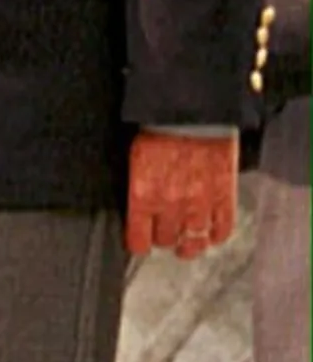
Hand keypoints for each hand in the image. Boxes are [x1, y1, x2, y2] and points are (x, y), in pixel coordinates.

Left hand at [128, 128, 238, 258]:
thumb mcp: (136, 162)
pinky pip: (223, 228)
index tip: (141, 246)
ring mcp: (200, 203)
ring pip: (195, 240)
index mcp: (143, 197)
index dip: (140, 245)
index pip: (139, 239)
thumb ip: (139, 190)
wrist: (192, 114)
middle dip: (165, 240)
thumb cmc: (160, 132)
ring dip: (191, 246)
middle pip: (167, 240)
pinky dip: (217, 236)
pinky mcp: (224, 196)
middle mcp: (171, 206)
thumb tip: (139, 211)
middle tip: (166, 237)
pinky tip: (212, 236)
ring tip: (189, 247)